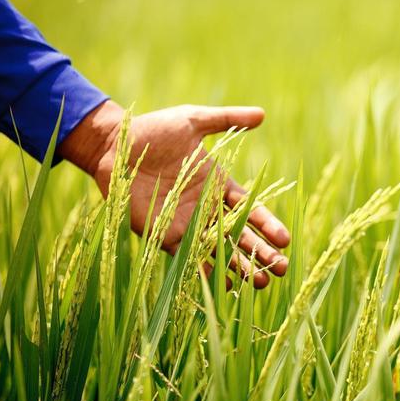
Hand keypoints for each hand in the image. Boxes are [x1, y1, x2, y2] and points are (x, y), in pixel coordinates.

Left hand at [58, 100, 289, 287]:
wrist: (114, 146)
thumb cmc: (153, 130)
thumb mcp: (193, 120)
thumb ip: (227, 120)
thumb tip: (262, 114)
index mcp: (218, 184)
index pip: (251, 209)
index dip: (268, 225)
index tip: (285, 240)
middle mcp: (207, 208)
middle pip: (241, 235)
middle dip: (262, 253)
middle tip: (281, 268)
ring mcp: (188, 224)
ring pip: (221, 250)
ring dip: (241, 267)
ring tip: (260, 283)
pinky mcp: (165, 235)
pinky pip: (190, 257)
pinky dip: (207, 272)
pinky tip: (224, 286)